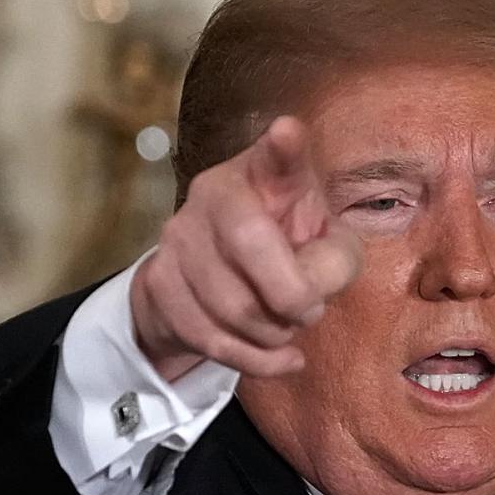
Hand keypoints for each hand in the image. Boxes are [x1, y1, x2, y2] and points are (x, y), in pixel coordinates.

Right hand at [129, 115, 362, 381]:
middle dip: (293, 295)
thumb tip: (311, 287)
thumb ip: (334, 258)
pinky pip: (214, 339)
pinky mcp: (160, 284)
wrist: (210, 281)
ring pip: (234, 306)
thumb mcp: (323, 244)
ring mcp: (177, 239)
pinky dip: (258, 361)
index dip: (283, 148)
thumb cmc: (284, 250)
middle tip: (310, 310)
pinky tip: (283, 357)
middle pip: (251, 246)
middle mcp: (211, 195)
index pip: (274, 158)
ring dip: (276, 333)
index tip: (288, 133)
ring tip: (286, 327)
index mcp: (260, 175)